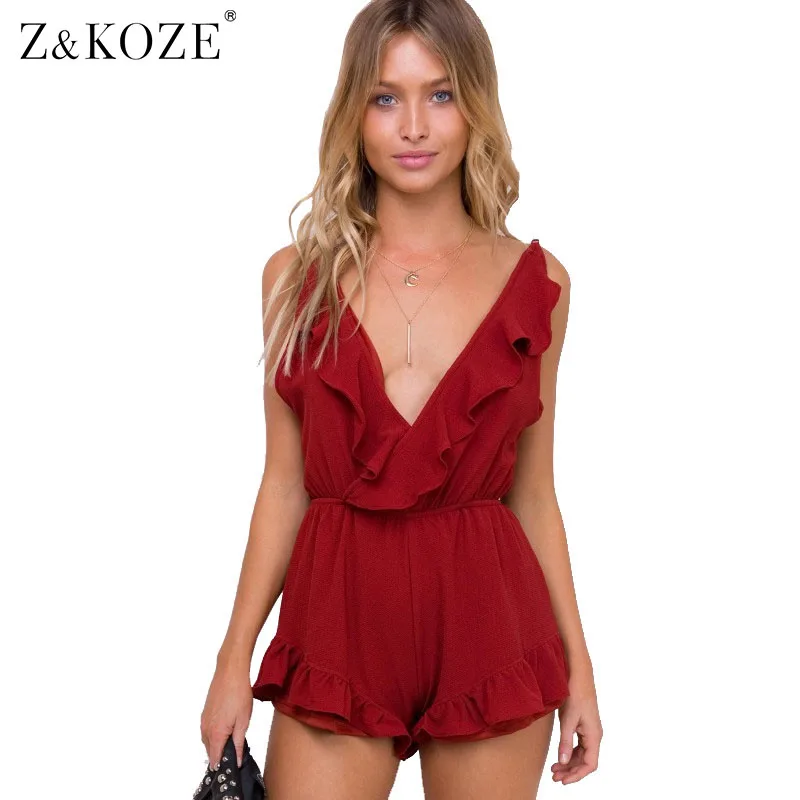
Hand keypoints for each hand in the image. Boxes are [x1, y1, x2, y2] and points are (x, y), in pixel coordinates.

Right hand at [200, 661, 252, 770]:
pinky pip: (207, 731)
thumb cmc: (239, 693)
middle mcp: (206, 729)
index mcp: (216, 733)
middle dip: (220, 756)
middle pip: (210, 752)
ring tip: (231, 742)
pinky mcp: (204, 714)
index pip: (215, 759)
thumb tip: (237, 760)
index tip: (230, 769)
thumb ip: (239, 743)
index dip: (222, 766)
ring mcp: (203, 721)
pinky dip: (214, 735)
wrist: (230, 672)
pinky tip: (225, 729)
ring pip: (207, 742)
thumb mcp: (244, 720)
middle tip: (234, 755)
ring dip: (217, 745)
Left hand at [550, 670, 602, 784]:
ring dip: (569, 763)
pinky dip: (569, 753)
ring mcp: (589, 731)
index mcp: (594, 736)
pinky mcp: (583, 726)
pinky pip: (579, 746)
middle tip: (554, 777)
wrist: (578, 674)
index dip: (577, 775)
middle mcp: (594, 735)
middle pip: (585, 762)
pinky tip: (559, 756)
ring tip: (554, 770)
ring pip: (581, 754)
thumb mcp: (567, 719)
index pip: (590, 764)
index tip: (563, 781)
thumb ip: (565, 742)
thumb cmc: (575, 694)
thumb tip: (562, 762)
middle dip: (570, 771)